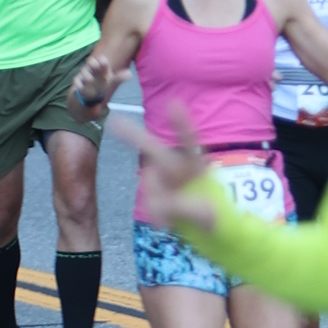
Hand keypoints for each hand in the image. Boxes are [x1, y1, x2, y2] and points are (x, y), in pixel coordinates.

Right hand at [70, 50, 117, 112]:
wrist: (90, 92)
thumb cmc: (102, 83)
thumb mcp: (111, 81)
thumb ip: (119, 77)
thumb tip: (130, 73)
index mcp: (101, 67)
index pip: (101, 61)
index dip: (102, 61)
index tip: (103, 60)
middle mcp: (92, 69)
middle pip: (90, 61)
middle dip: (93, 63)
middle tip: (95, 65)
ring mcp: (84, 74)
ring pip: (84, 71)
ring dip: (87, 75)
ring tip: (90, 80)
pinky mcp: (78, 81)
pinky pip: (77, 80)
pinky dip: (79, 83)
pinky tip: (82, 87)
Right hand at [116, 104, 218, 234]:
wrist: (204, 223)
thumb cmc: (213, 209)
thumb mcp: (214, 210)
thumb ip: (198, 208)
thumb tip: (185, 206)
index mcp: (194, 162)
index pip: (188, 140)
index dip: (181, 124)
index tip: (173, 104)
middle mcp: (175, 166)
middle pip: (152, 148)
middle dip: (133, 135)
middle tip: (114, 122)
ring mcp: (162, 180)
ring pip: (152, 189)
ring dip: (165, 204)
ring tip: (185, 212)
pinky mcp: (155, 196)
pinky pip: (152, 206)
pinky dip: (161, 216)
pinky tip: (171, 221)